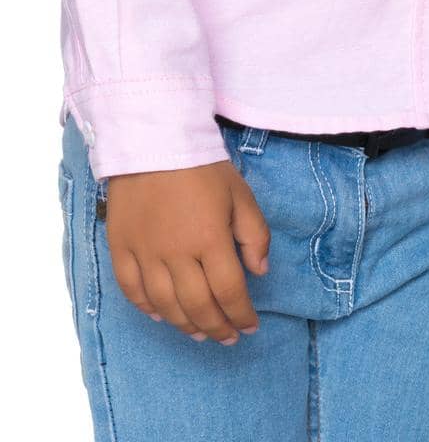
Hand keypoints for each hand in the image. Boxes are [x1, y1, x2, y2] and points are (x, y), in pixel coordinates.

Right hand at [105, 158, 270, 343]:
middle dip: (217, 327)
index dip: (241, 315)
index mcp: (210, 239)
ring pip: (165, 306)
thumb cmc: (203, 166)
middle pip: (198, 306)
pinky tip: (162, 316)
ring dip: (185, 325)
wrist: (154, 139)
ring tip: (200, 332)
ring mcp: (145, 253)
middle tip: (227, 337)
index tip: (249, 327)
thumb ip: (254, 234)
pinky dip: (147, 309)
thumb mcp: (240, 194)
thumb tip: (259, 272)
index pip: (229, 291)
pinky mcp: (121, 248)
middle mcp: (176, 254)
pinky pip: (132, 290)